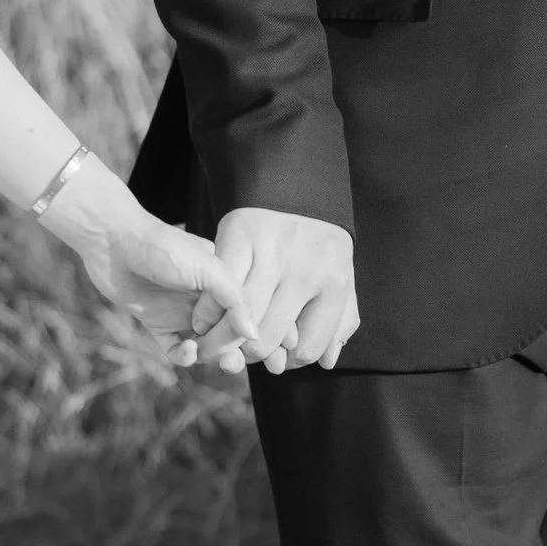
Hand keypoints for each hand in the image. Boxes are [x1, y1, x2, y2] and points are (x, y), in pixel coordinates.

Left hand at [43, 164, 263, 366]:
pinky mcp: (157, 324)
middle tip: (230, 361)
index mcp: (223, 282)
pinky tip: (186, 350)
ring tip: (203, 353)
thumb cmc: (163, 246)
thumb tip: (254, 334)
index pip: (245, 316)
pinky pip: (177, 350)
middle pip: (227, 334)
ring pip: (205, 346)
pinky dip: (185, 357)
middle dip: (231, 350)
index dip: (251, 334)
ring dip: (209, 355)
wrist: (114, 241)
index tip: (255, 349)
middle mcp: (205, 299)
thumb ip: (234, 298)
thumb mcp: (208, 267)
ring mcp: (181, 313)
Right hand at [211, 208, 358, 374]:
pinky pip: (217, 292)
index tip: (278, 356)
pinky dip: (206, 314)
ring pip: (239, 321)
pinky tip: (205, 318)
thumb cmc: (318, 240)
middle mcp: (304, 271)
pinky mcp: (239, 238)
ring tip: (217, 341)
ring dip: (220, 340)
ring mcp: (270, 254)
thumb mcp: (340, 276)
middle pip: (267, 340)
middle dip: (249, 356)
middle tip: (241, 353)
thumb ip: (340, 321)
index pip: (308, 349)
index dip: (288, 361)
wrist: (294, 183)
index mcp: (333, 284)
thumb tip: (328, 362)